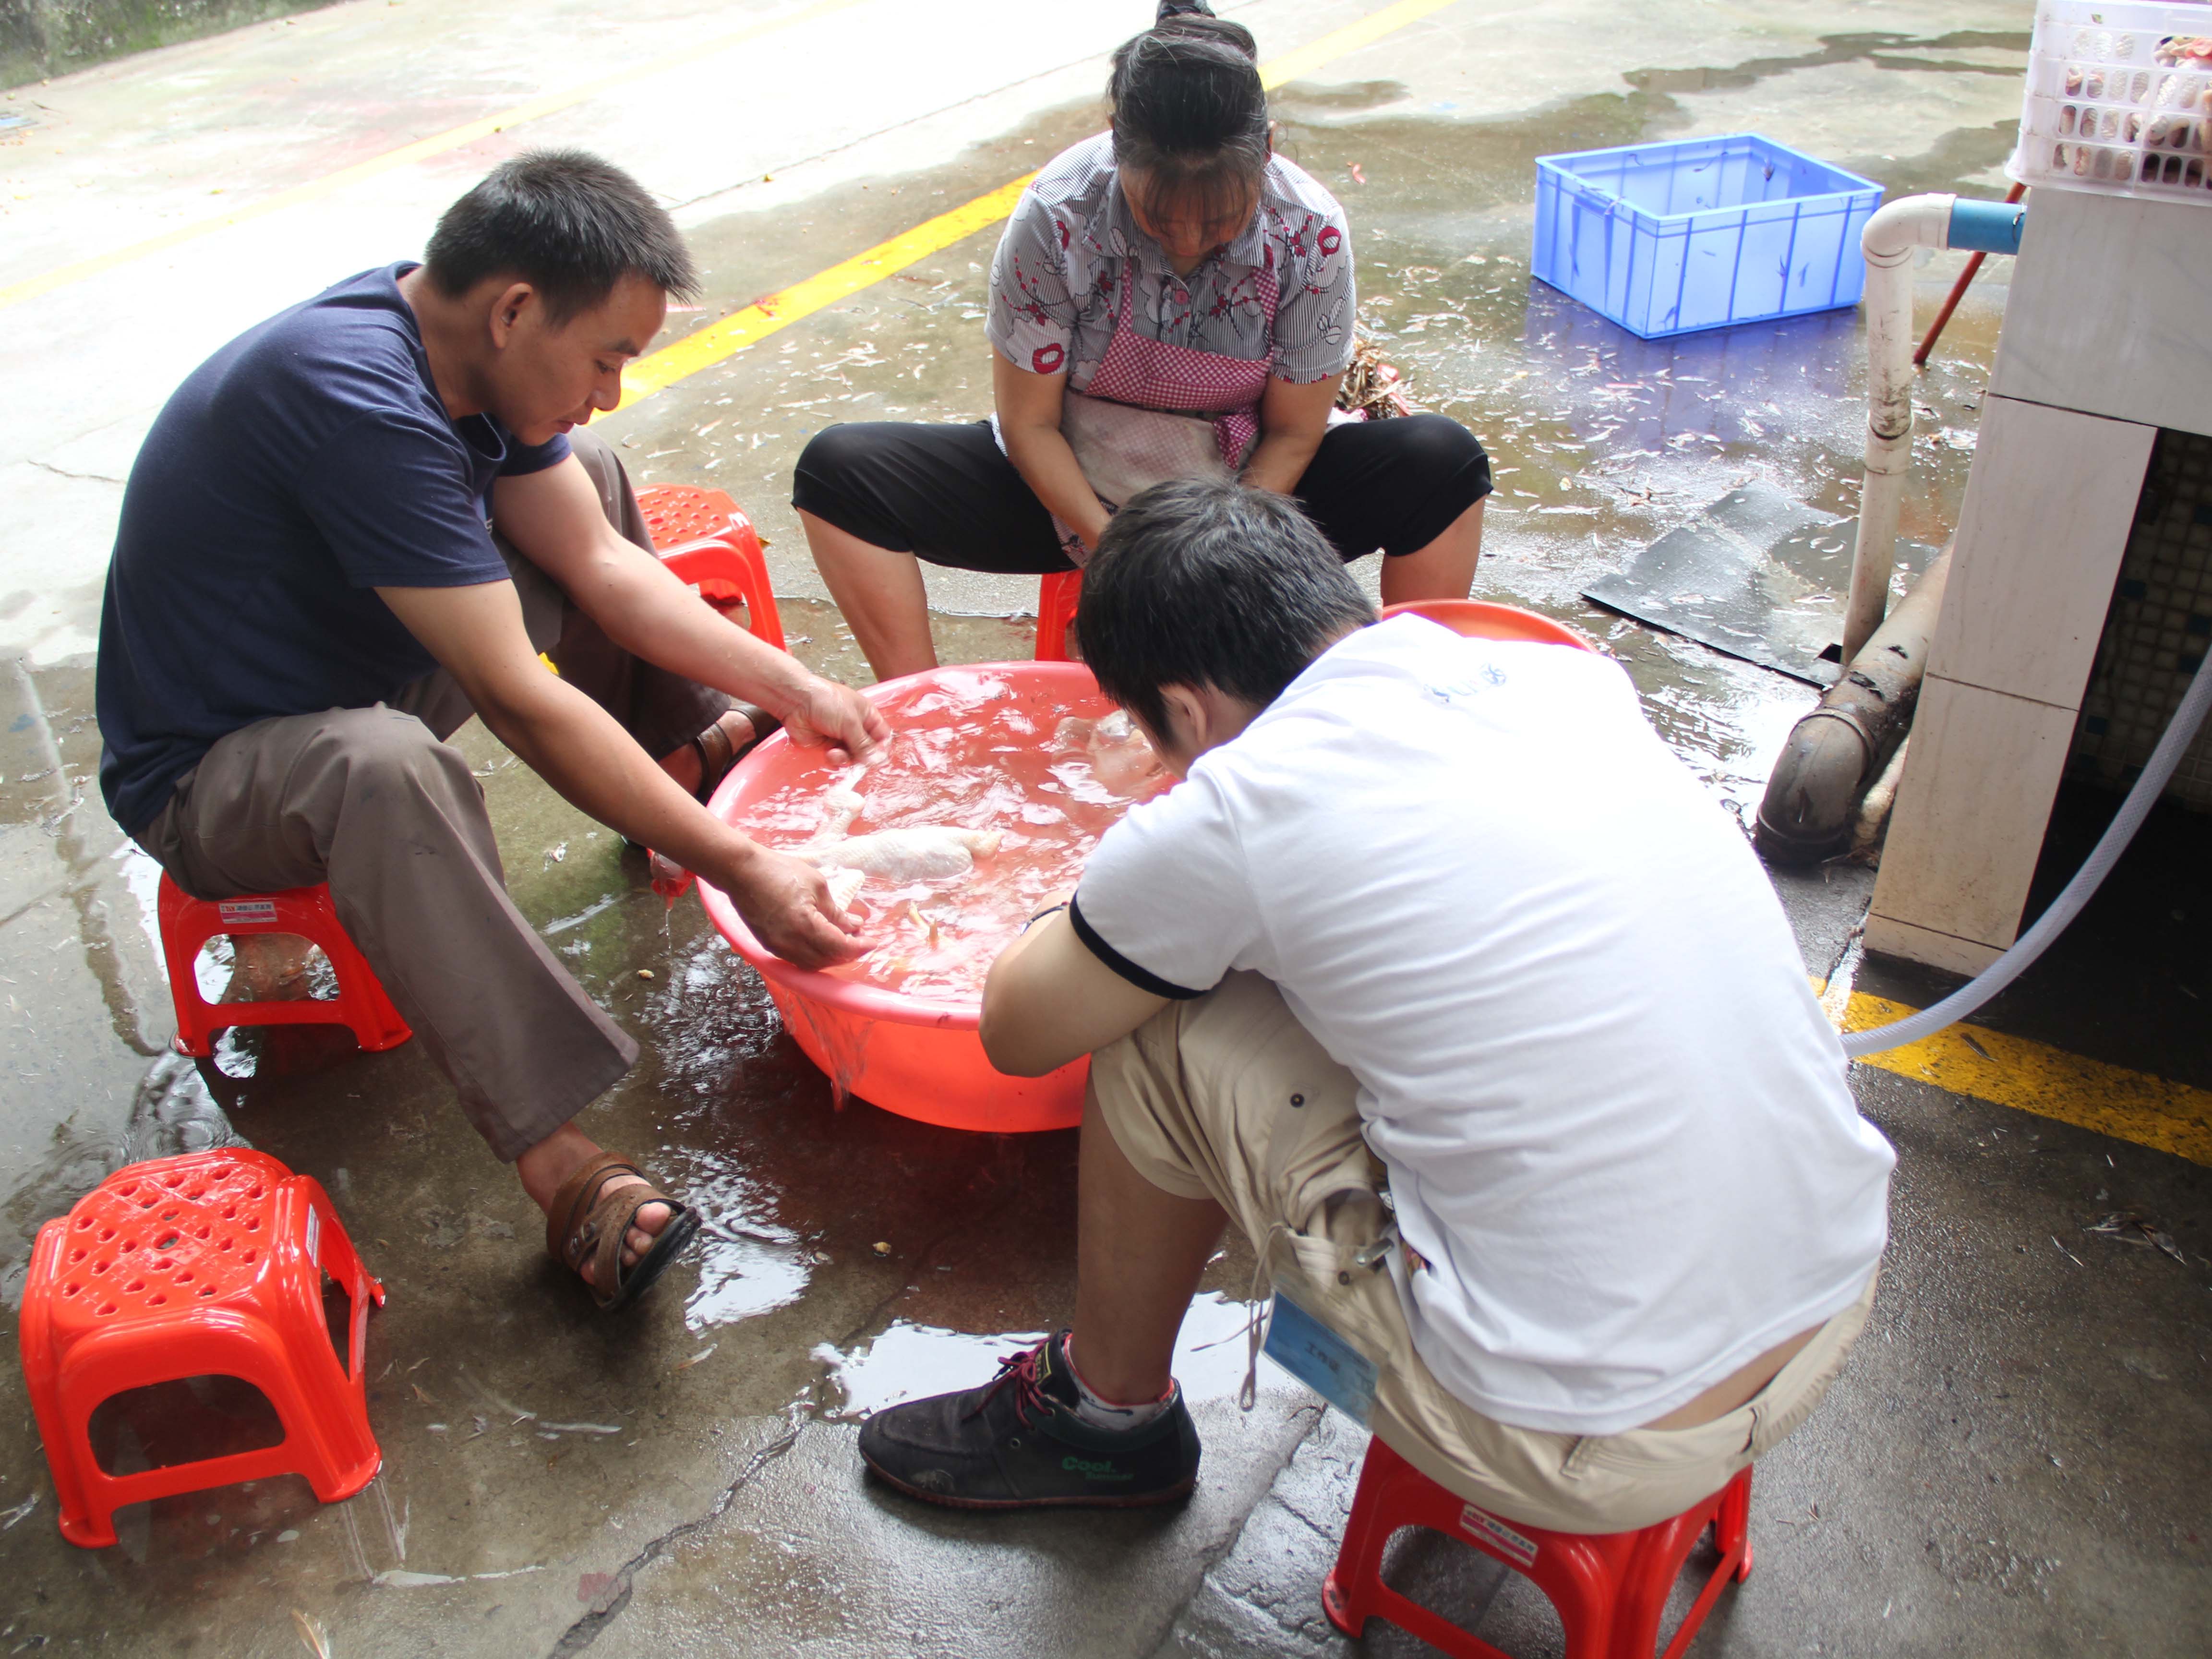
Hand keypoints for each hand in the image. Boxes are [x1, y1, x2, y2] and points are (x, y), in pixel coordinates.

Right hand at [720, 845, 864, 967]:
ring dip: (831, 957)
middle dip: (848, 953)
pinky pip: (797, 960)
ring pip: (812, 964)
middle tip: (860, 940)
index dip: (859, 947)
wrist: (741, 871)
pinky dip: (815, 956)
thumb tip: (854, 925)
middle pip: (827, 960)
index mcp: (805, 926)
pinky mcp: (769, 945)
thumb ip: (836, 911)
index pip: (840, 947)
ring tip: (844, 941)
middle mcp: (790, 943)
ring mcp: (777, 947)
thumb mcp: (817, 885)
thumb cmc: (779, 871)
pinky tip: (823, 944)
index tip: (873, 942)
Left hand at [780, 675, 889, 765]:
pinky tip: (828, 754)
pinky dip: (835, 760)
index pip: (882, 737)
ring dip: (845, 758)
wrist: (796, 702)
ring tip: (834, 752)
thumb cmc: (827, 703)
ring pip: (852, 757)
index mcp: (867, 716)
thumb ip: (864, 744)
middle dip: (861, 757)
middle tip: (856, 760)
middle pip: (867, 750)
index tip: (876, 759)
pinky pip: (837, 760)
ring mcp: (841, 737)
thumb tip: (876, 760)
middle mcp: (856, 728)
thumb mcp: (850, 722)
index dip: (881, 749)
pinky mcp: (827, 746)